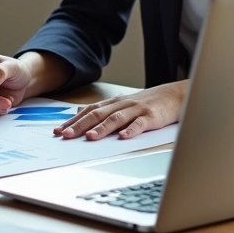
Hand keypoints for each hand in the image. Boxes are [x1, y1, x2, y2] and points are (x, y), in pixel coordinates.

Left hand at [56, 80, 187, 140]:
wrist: (176, 94)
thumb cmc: (147, 103)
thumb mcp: (123, 105)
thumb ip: (104, 110)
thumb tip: (80, 114)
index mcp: (114, 103)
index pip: (89, 111)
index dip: (72, 121)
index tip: (57, 130)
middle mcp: (122, 104)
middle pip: (98, 114)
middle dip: (80, 125)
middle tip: (65, 135)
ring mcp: (137, 110)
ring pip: (116, 119)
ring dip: (101, 128)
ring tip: (89, 137)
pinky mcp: (152, 117)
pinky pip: (140, 124)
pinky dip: (131, 130)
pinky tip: (123, 137)